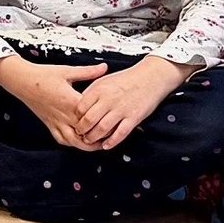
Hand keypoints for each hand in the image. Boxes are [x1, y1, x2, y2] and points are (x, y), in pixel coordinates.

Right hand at [0, 54, 108, 149]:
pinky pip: (61, 139)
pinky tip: (79, 141)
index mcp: (69, 100)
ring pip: (73, 141)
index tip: (113, 118)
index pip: (90, 115)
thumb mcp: (67, 71)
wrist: (21, 80)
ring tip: (97, 143)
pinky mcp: (49, 124)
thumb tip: (104, 67)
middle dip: (98, 136)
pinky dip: (71, 143)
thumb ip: (88, 72)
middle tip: (111, 135)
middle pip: (84, 132)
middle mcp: (63, 114)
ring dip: (86, 144)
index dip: (103, 119)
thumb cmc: (42, 75)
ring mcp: (55, 121)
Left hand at [72, 57, 187, 150]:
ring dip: (93, 138)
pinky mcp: (134, 117)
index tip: (73, 122)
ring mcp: (122, 109)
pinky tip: (106, 145)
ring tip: (90, 140)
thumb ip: (91, 92)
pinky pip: (120, 133)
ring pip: (102, 129)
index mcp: (99, 89)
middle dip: (82, 130)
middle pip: (89, 120)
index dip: (75, 117)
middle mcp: (109, 99)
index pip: (80, 107)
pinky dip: (111, 141)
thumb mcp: (104, 80)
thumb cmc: (127, 79)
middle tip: (79, 134)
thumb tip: (79, 105)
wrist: (150, 77)